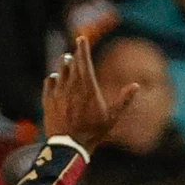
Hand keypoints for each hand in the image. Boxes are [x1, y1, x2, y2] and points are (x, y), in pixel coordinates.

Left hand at [42, 35, 136, 153]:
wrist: (69, 146)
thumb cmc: (93, 132)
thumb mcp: (112, 117)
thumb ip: (124, 100)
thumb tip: (137, 86)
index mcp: (88, 87)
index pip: (84, 61)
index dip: (82, 48)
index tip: (81, 38)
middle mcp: (71, 86)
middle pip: (71, 63)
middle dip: (74, 55)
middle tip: (76, 52)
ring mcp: (58, 92)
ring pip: (59, 71)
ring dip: (64, 65)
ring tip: (67, 63)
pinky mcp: (48, 100)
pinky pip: (49, 81)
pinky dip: (54, 78)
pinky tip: (56, 79)